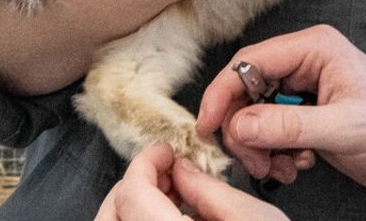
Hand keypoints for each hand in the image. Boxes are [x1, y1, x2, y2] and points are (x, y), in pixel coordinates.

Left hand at [94, 143, 287, 220]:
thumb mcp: (254, 220)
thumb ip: (209, 191)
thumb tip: (183, 170)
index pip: (132, 196)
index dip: (145, 164)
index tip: (164, 152)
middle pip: (110, 220)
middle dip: (132, 187)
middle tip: (163, 171)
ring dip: (133, 210)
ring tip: (168, 196)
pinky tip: (170, 220)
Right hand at [196, 25, 365, 191]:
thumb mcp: (342, 129)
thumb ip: (288, 125)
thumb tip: (239, 124)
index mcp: (314, 48)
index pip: (249, 62)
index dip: (222, 93)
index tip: (208, 128)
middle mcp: (304, 62)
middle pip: (244, 91)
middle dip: (245, 131)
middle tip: (258, 163)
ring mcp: (302, 88)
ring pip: (252, 115)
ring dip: (260, 148)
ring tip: (284, 169)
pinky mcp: (303, 112)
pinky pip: (267, 131)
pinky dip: (273, 154)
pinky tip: (298, 165)